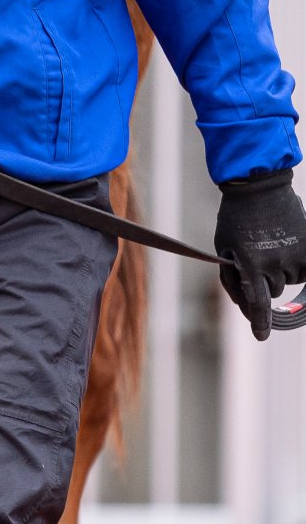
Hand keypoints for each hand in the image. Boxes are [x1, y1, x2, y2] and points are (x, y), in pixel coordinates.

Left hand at [214, 170, 305, 340]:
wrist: (258, 187)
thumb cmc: (235, 219)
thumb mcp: (224, 248)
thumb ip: (233, 279)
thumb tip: (245, 306)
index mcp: (250, 264)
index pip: (258, 303)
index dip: (260, 322)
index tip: (261, 336)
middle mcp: (274, 262)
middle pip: (272, 292)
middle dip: (265, 280)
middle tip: (258, 255)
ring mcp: (294, 254)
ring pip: (290, 281)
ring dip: (282, 270)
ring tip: (272, 244)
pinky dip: (300, 266)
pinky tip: (292, 251)